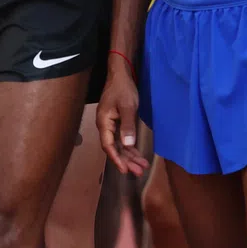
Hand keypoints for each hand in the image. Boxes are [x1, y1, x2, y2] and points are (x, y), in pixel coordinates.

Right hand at [96, 61, 146, 176]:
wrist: (120, 75)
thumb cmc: (123, 88)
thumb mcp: (128, 106)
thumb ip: (128, 126)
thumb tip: (128, 144)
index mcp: (104, 122)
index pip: (108, 145)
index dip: (116, 159)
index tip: (125, 170)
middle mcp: (105, 126)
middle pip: (115, 148)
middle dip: (127, 160)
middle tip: (139, 172)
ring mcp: (111, 125)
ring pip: (120, 145)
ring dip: (130, 156)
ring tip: (142, 166)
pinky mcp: (118, 122)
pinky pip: (123, 139)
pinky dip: (131, 147)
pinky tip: (138, 154)